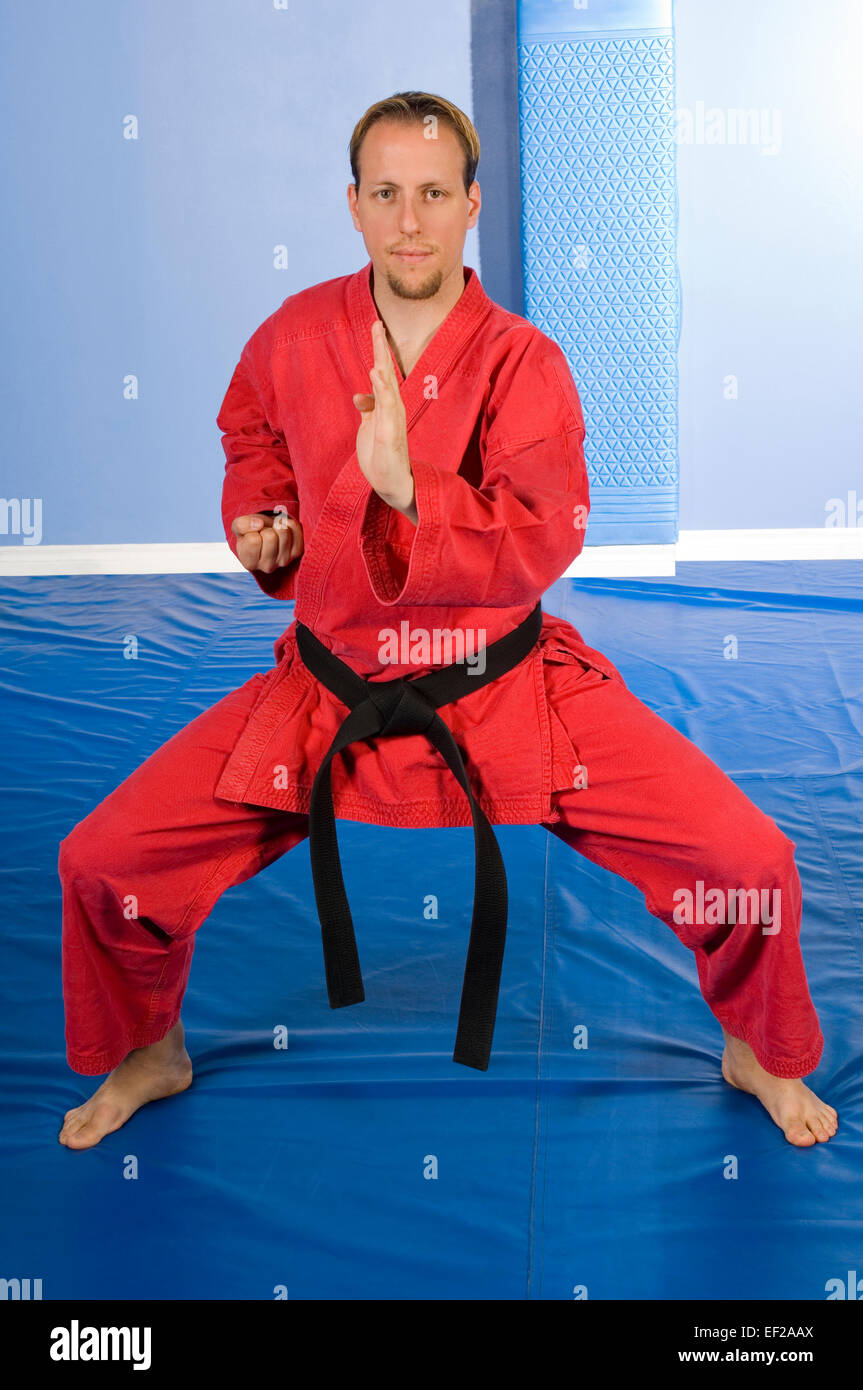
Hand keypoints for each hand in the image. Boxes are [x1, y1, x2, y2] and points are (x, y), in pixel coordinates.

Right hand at [231, 511, 303, 573]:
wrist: (264, 534)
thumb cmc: (250, 532)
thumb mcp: (238, 527)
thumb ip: (242, 525)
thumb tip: (259, 523)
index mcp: (250, 563)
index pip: (253, 540)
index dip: (252, 530)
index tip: (252, 534)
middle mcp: (267, 566)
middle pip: (270, 536)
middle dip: (265, 528)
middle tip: (263, 531)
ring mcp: (284, 561)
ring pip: (283, 531)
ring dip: (277, 524)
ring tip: (272, 530)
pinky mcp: (296, 552)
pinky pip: (294, 528)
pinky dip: (288, 522)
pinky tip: (282, 529)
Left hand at [353, 319, 416, 520]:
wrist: (392, 481)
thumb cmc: (381, 454)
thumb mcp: (368, 427)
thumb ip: (367, 408)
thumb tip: (359, 395)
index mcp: (386, 405)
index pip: (382, 373)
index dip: (378, 350)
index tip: (376, 326)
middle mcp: (392, 408)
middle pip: (386, 372)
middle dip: (380, 348)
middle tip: (377, 324)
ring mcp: (392, 419)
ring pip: (387, 385)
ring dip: (382, 363)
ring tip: (377, 342)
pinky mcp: (390, 432)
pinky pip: (386, 407)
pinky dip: (382, 390)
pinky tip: (377, 374)